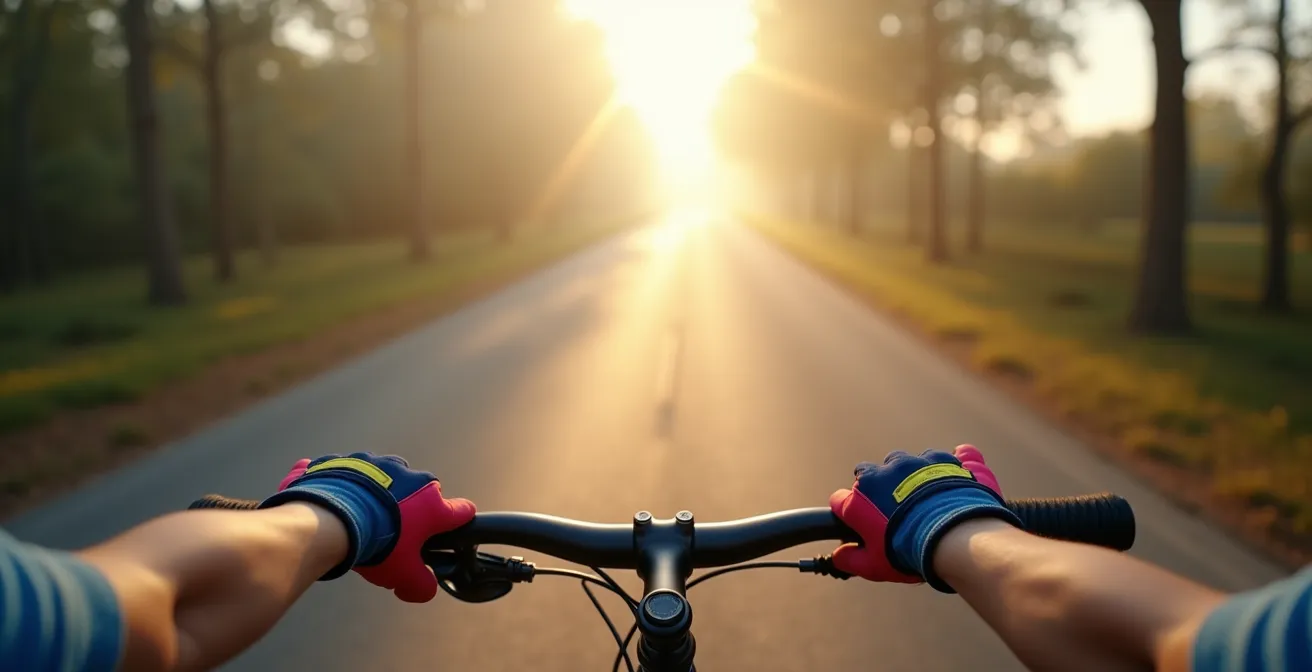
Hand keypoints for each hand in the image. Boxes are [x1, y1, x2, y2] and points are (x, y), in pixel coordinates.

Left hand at [260, 452, 474, 601]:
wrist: (331, 520)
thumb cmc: (377, 545)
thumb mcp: (402, 574)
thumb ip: (420, 585)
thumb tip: (425, 590)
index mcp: (431, 505)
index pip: (461, 510)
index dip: (458, 519)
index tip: (451, 525)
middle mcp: (411, 478)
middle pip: (422, 490)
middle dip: (412, 506)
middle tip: (394, 529)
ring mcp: (379, 464)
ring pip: (388, 476)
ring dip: (380, 492)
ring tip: (362, 514)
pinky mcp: (351, 460)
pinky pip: (351, 470)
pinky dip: (348, 483)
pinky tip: (336, 501)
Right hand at [828, 445, 1020, 591]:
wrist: (954, 537)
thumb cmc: (908, 552)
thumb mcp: (874, 565)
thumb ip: (851, 559)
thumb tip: (839, 557)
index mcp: (860, 497)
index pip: (841, 499)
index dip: (849, 513)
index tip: (860, 525)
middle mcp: (884, 471)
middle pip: (870, 473)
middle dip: (878, 489)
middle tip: (893, 511)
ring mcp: (915, 462)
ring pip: (905, 462)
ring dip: (911, 476)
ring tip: (926, 499)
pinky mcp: (944, 460)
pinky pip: (946, 456)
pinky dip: (950, 466)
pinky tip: (957, 478)